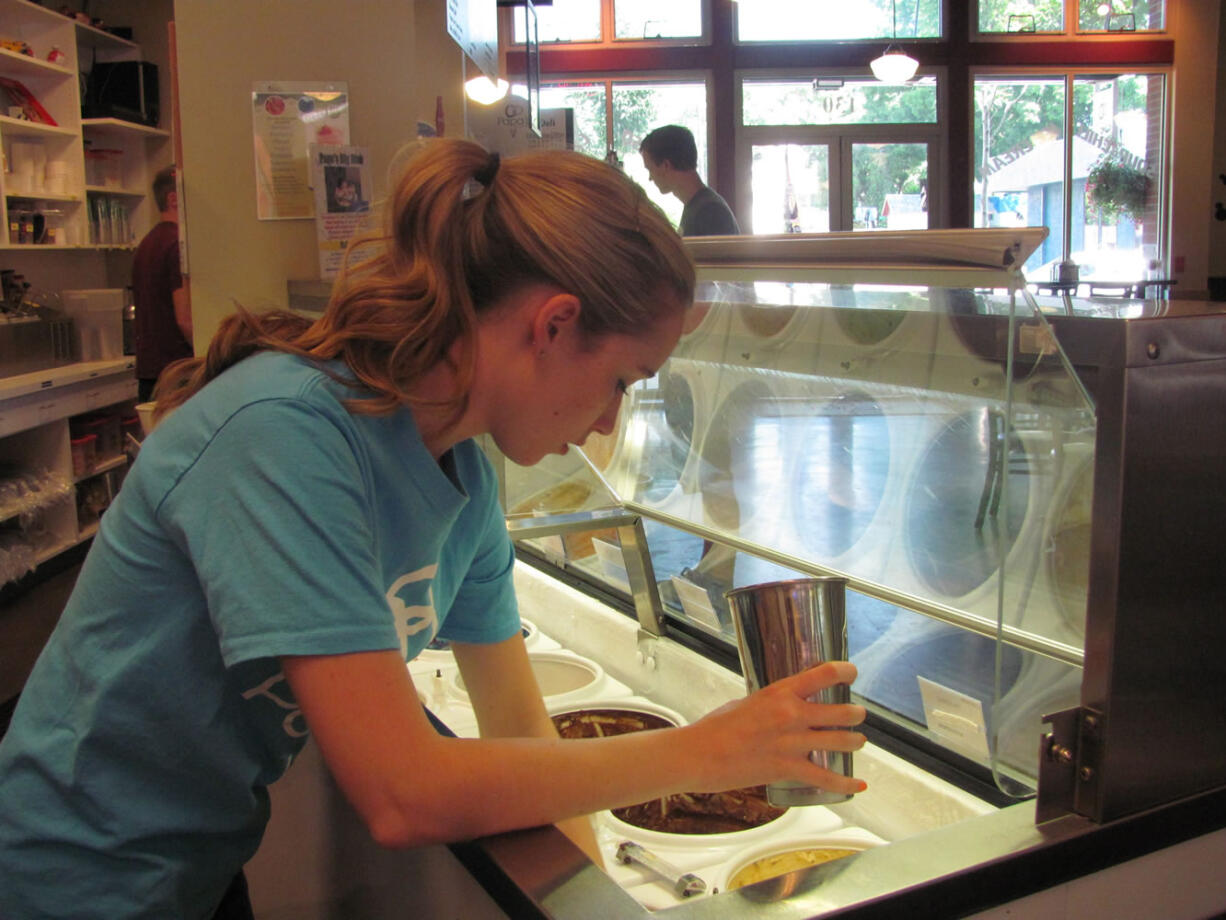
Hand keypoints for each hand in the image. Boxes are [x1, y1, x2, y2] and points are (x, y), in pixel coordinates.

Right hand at [682, 661, 866, 796]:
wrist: (698, 755)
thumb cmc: (716, 727)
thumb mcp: (747, 702)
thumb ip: (772, 702)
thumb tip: (787, 701)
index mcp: (779, 692)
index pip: (823, 673)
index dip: (845, 672)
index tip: (852, 673)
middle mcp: (790, 714)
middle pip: (842, 712)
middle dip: (855, 714)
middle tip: (857, 715)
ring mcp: (791, 743)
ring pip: (842, 741)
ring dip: (855, 742)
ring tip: (858, 742)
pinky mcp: (788, 769)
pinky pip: (827, 778)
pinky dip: (846, 784)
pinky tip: (858, 785)